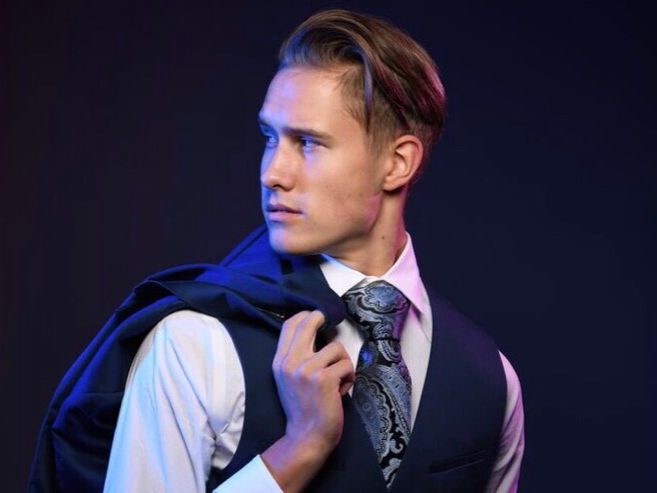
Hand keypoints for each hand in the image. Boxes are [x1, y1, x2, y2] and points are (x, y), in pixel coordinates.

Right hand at [261, 310, 354, 492]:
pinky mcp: (324, 379)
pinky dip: (349, 378)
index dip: (305, 315)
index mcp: (279, 362)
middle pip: (308, 324)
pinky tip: (341, 392)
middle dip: (322, 320)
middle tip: (329, 322)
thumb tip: (314, 331)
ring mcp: (307, 370)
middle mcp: (290, 363)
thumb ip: (296, 357)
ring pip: (336, 347)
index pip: (289, 326)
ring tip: (338, 380)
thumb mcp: (288, 379)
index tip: (316, 316)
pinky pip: (347, 365)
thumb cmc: (303, 408)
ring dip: (343, 363)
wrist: (306, 437)